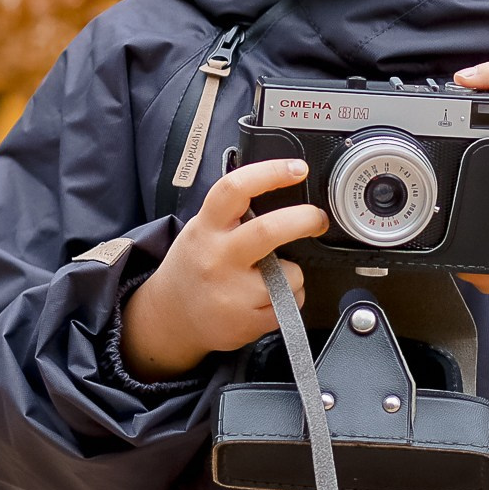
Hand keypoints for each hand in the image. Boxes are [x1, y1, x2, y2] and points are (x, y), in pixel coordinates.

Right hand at [120, 157, 327, 381]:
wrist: (171, 319)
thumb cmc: (194, 268)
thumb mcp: (201, 230)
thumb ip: (232, 213)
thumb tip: (276, 188)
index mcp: (207, 228)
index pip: (236, 189)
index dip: (271, 172)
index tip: (298, 169)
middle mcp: (218, 258)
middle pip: (270, 230)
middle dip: (305, 219)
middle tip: (317, 219)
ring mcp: (232, 292)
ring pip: (290, 275)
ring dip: (293, 274)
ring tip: (271, 278)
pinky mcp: (246, 321)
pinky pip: (290, 303)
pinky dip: (288, 299)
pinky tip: (264, 300)